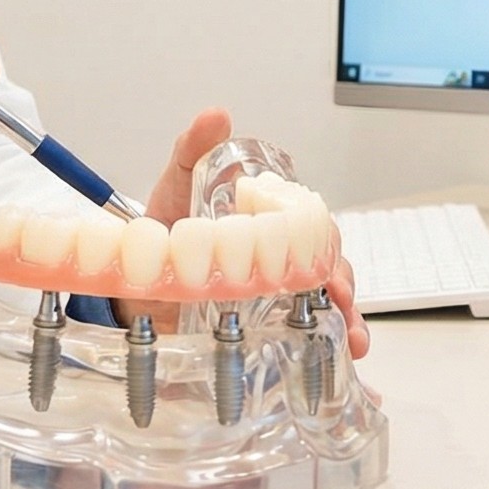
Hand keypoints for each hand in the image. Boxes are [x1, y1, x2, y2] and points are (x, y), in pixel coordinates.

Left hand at [114, 108, 371, 357]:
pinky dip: (335, 357)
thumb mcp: (178, 182)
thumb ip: (195, 148)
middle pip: (332, 274)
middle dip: (348, 295)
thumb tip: (216, 115)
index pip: (318, 236)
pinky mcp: (262, 328)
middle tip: (347, 311)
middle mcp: (283, 261)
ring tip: (354, 345)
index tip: (335, 271)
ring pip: (329, 308)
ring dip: (350, 325)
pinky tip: (356, 373)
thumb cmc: (164, 224)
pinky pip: (306, 342)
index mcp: (272, 227)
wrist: (132, 276)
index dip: (332, 252)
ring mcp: (275, 296)